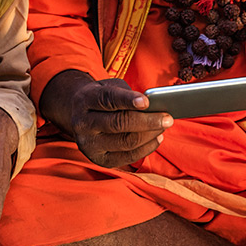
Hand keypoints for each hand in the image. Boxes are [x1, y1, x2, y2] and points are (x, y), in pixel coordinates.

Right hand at [40, 71, 172, 168]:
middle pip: (119, 124)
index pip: (107, 99)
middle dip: (147, 121)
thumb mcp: (108, 87)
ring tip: (164, 126)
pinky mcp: (98, 159)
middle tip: (168, 118)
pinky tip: (156, 138)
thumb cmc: (101, 98)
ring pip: (126, 142)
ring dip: (150, 135)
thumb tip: (154, 107)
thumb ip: (126, 94)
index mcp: (85, 100)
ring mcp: (89, 144)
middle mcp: (83, 123)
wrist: (77, 115)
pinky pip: (127, 157)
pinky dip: (146, 148)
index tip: (147, 101)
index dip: (128, 100)